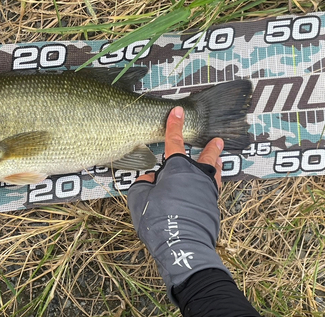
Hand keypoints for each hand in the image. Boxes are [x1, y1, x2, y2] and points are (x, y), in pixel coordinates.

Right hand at [127, 106, 230, 305]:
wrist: (182, 246)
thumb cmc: (158, 219)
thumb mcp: (140, 198)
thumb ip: (144, 183)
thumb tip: (152, 179)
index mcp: (177, 168)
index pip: (174, 141)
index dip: (174, 125)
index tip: (178, 111)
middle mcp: (196, 176)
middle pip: (205, 157)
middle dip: (210, 148)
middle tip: (217, 141)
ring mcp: (207, 192)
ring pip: (213, 173)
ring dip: (214, 164)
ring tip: (217, 159)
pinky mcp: (212, 207)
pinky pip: (211, 190)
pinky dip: (209, 185)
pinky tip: (205, 189)